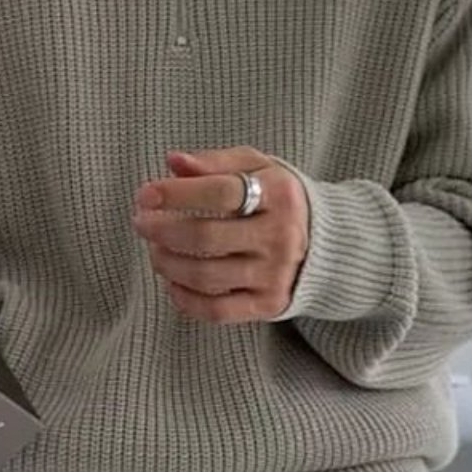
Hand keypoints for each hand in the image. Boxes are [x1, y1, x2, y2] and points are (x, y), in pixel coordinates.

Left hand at [131, 147, 308, 323]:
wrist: (331, 243)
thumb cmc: (278, 198)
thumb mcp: (257, 167)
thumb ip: (215, 162)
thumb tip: (173, 161)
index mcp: (278, 195)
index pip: (219, 192)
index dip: (175, 193)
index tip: (144, 195)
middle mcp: (280, 236)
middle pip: (206, 237)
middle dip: (161, 230)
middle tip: (141, 222)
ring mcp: (275, 274)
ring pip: (205, 276)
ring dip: (166, 263)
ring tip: (153, 249)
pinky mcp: (268, 304)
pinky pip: (216, 310)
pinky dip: (184, 299)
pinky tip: (171, 281)